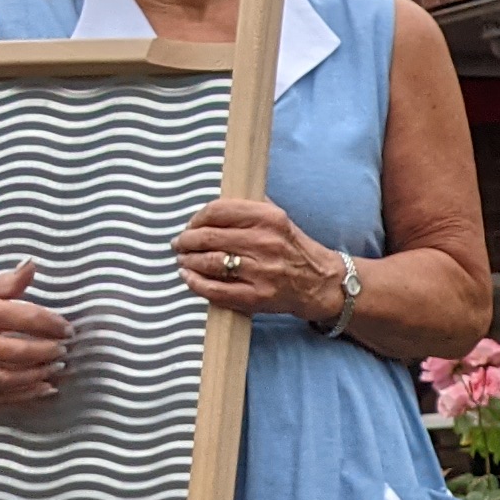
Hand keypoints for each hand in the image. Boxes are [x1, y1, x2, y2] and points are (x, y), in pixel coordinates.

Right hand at [0, 263, 72, 408]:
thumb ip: (3, 282)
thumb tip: (32, 266)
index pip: (22, 318)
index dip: (51, 324)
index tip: (68, 328)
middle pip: (18, 351)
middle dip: (48, 352)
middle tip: (65, 350)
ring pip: (7, 379)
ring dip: (38, 377)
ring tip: (57, 370)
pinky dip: (19, 398)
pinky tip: (40, 391)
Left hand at [175, 198, 350, 321]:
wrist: (320, 282)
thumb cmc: (294, 248)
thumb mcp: (279, 219)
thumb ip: (250, 207)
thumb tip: (214, 203)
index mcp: (270, 218)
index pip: (218, 211)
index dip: (196, 218)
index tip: (190, 225)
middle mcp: (266, 242)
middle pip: (208, 237)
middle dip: (186, 241)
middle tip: (179, 244)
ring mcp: (261, 271)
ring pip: (209, 262)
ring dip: (188, 261)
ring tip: (183, 260)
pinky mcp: (257, 296)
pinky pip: (215, 289)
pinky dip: (195, 283)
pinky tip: (188, 277)